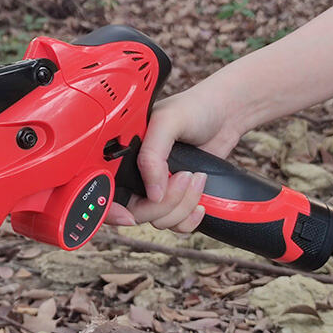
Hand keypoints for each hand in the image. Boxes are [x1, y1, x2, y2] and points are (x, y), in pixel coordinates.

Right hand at [105, 85, 241, 232]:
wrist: (226, 114)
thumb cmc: (194, 108)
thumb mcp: (167, 121)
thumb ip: (152, 155)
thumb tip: (152, 194)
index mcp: (124, 155)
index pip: (107, 190)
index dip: (112, 209)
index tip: (129, 215)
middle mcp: (138, 175)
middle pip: (137, 212)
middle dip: (164, 204)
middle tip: (184, 176)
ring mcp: (158, 188)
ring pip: (159, 220)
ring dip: (183, 206)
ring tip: (197, 177)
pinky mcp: (178, 198)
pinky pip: (177, 224)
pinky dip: (190, 219)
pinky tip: (200, 202)